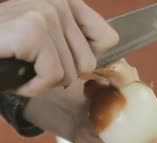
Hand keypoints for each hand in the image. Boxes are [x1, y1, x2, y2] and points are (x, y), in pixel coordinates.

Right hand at [0, 0, 118, 96]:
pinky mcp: (33, 30)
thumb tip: (111, 56)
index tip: (59, 58)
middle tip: (30, 62)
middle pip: (89, 61)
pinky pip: (53, 76)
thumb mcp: (47, 41)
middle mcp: (58, 0)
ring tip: (19, 64)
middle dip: (60, 73)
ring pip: (71, 72)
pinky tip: (14, 73)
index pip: (109, 38)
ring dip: (43, 80)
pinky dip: (32, 86)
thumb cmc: (5, 51)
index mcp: (65, 0)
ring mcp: (46, 12)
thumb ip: (76, 43)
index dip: (86, 58)